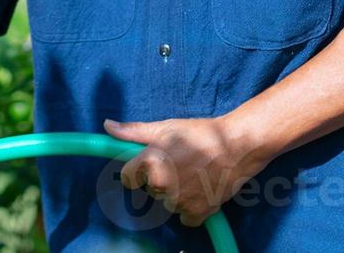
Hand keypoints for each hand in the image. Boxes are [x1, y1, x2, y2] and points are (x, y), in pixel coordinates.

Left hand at [102, 115, 272, 227]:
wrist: (237, 146)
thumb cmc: (200, 132)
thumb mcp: (165, 127)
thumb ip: (133, 131)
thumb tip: (107, 126)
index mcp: (149, 163)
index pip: (127, 178)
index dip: (137, 170)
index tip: (149, 164)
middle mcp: (161, 185)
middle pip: (150, 190)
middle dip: (159, 179)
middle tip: (179, 163)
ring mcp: (179, 201)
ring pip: (167, 203)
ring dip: (176, 193)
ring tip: (192, 175)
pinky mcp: (197, 213)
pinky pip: (185, 218)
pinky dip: (191, 208)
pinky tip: (199, 191)